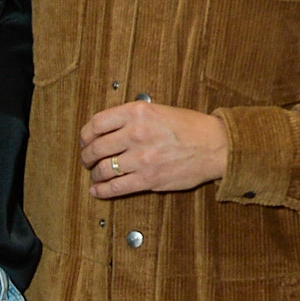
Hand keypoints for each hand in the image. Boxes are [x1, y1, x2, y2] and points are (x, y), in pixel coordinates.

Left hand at [80, 99, 228, 196]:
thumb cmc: (191, 127)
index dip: (85, 134)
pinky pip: (116, 187)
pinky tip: (97, 190)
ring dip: (94, 174)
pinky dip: (102, 190)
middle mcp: (136, 133)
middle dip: (87, 156)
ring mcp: (142, 158)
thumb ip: (133, 118)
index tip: (85, 140)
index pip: (97, 123)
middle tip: (87, 159)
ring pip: (104, 169)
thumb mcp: (159, 110)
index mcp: (138, 112)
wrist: (215, 146)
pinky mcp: (148, 179)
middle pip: (96, 147)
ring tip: (95, 175)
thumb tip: (108, 130)